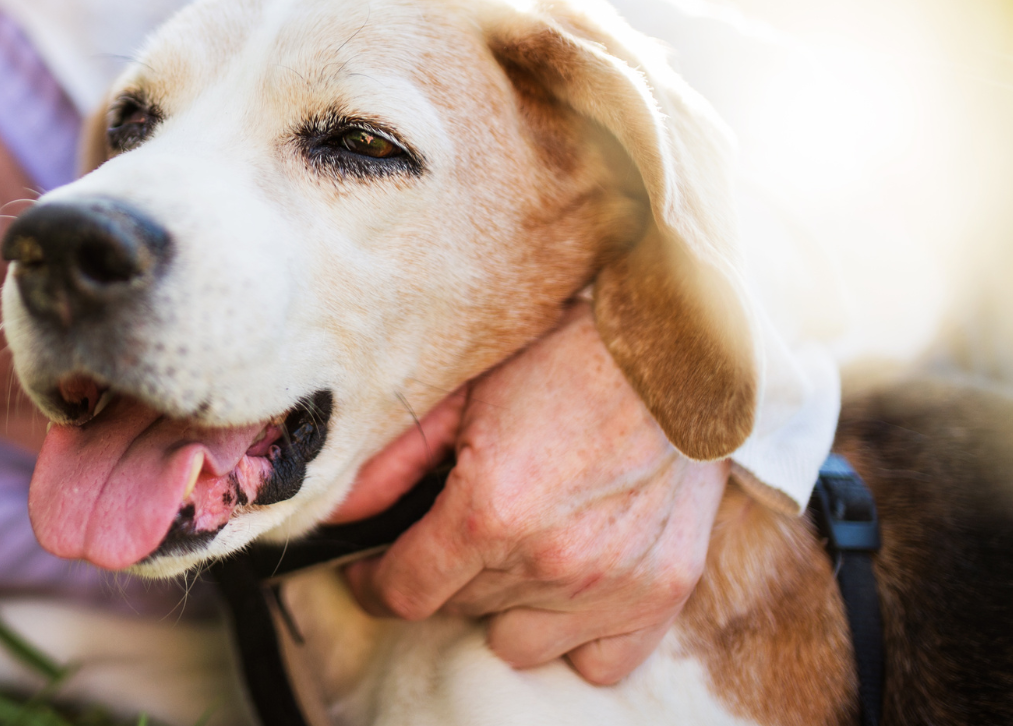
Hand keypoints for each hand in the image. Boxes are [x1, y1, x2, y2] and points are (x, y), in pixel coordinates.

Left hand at [332, 301, 727, 684]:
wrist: (673, 350)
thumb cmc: (563, 358)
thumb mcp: (462, 394)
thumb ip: (393, 462)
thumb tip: (340, 512)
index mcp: (491, 511)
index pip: (405, 594)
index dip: (373, 585)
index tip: (370, 571)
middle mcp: (551, 561)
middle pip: (459, 611)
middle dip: (442, 576)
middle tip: (453, 530)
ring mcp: (610, 585)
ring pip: (518, 641)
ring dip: (503, 605)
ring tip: (512, 551)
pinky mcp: (660, 594)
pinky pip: (596, 662)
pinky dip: (573, 636)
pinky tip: (563, 589)